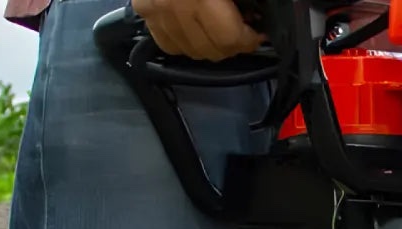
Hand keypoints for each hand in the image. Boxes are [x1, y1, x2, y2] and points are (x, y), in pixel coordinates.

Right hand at [131, 0, 263, 60]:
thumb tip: (255, 16)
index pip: (230, 37)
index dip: (250, 39)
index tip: (258, 30)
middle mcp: (175, 5)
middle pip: (212, 49)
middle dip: (233, 45)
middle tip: (242, 31)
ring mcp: (156, 9)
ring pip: (191, 50)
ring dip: (211, 46)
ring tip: (220, 31)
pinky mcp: (142, 8)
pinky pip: (168, 43)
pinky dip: (185, 42)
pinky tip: (195, 29)